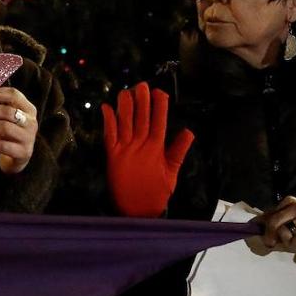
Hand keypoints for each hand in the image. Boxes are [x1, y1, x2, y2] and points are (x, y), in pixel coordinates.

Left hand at [0, 86, 36, 173]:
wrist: (19, 157)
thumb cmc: (9, 134)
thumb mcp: (6, 119)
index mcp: (28, 109)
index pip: (13, 94)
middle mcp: (31, 122)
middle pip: (6, 111)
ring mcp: (28, 137)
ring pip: (3, 127)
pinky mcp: (23, 152)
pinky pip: (1, 146)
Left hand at [102, 82, 194, 216]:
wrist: (137, 211)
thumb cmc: (156, 192)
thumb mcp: (172, 172)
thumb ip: (178, 151)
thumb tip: (189, 131)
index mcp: (156, 150)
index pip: (159, 123)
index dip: (159, 107)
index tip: (160, 92)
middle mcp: (140, 147)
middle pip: (142, 119)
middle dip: (142, 101)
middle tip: (142, 84)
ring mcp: (125, 151)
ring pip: (125, 123)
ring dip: (125, 106)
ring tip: (125, 91)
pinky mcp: (111, 156)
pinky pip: (109, 135)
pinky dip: (108, 121)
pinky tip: (106, 108)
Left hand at [260, 195, 295, 249]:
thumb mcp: (292, 213)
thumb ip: (275, 216)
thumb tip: (256, 223)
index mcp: (290, 202)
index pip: (269, 213)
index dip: (260, 224)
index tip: (256, 231)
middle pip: (273, 222)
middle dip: (269, 235)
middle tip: (270, 243)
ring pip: (284, 233)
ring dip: (285, 241)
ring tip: (292, 240)